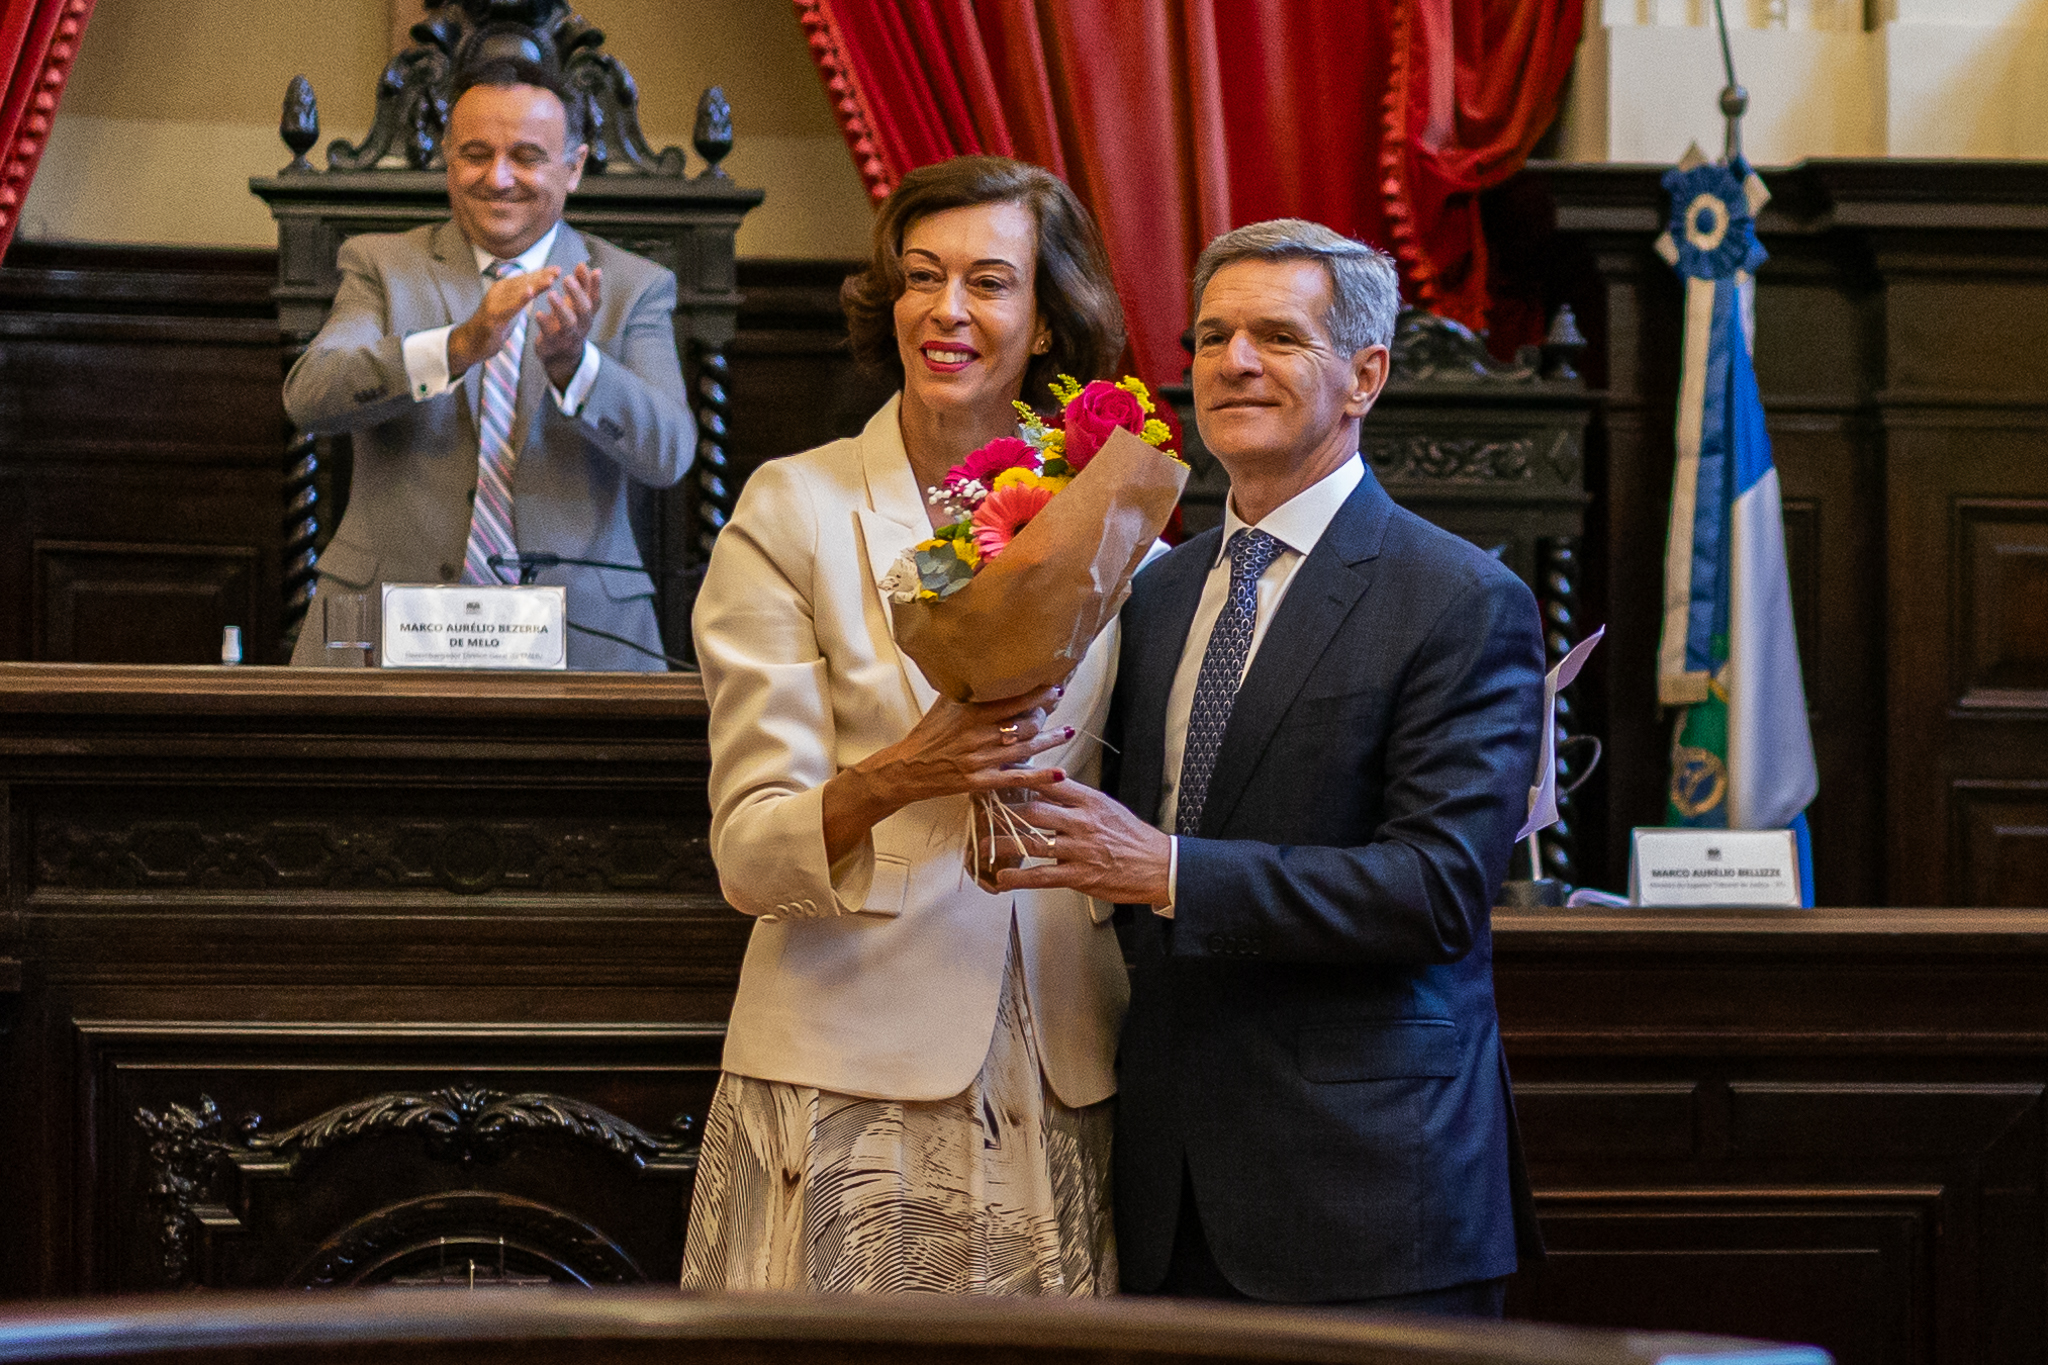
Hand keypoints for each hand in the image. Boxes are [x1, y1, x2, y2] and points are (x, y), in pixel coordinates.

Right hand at [447, 266, 561, 377]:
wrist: (471, 343)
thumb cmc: (494, 324)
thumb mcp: (510, 307)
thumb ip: (520, 296)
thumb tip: (535, 285)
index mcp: (503, 288)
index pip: (525, 278)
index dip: (541, 273)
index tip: (558, 270)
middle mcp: (498, 292)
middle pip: (523, 282)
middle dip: (541, 276)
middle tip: (557, 271)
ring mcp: (494, 304)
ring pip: (518, 292)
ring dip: (535, 285)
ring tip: (549, 280)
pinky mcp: (493, 318)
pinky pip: (509, 308)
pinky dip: (520, 300)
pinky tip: (530, 293)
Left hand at [532, 262, 603, 390]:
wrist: (561, 357)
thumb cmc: (569, 325)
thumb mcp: (576, 306)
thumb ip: (580, 286)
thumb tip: (585, 265)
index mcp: (587, 315)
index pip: (595, 299)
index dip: (596, 286)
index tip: (595, 270)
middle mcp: (581, 326)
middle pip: (584, 310)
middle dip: (577, 294)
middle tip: (567, 279)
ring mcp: (567, 335)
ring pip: (568, 323)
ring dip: (560, 308)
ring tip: (551, 294)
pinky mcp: (552, 343)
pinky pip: (549, 334)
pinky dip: (544, 323)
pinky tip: (538, 313)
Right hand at [821, 685, 1073, 865]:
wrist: (907, 769)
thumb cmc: (927, 735)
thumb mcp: (943, 707)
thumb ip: (965, 691)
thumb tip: (982, 667)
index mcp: (970, 714)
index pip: (1012, 701)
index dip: (1036, 694)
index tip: (1053, 686)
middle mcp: (978, 736)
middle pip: (1023, 724)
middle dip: (1046, 715)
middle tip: (1059, 703)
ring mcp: (981, 760)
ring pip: (1025, 749)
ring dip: (1050, 740)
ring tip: (1068, 731)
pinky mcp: (981, 782)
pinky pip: (1016, 778)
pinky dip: (1040, 777)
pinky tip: (1060, 773)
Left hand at [993, 778, 1171, 904]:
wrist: (1159, 866)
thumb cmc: (1132, 837)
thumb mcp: (1106, 807)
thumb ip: (1076, 798)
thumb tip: (1046, 787)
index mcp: (1089, 801)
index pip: (1048, 782)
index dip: (1020, 778)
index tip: (998, 775)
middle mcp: (1082, 821)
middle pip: (1032, 810)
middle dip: (1002, 813)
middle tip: (981, 814)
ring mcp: (1080, 850)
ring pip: (1031, 843)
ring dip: (1001, 845)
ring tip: (981, 846)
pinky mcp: (1080, 876)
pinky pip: (1042, 876)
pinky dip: (1019, 877)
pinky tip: (1003, 877)